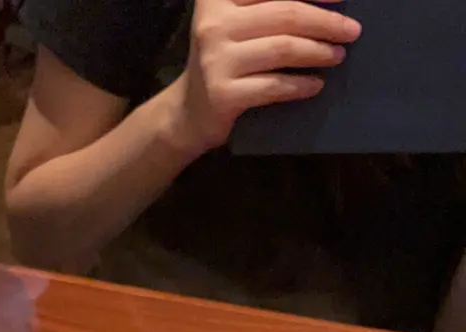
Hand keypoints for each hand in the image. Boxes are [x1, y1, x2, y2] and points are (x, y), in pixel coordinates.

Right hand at [171, 0, 361, 154]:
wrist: (190, 112)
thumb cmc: (223, 61)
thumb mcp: (236, 24)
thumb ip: (267, 8)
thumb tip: (326, 3)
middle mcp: (213, 23)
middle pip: (285, 14)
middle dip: (325, 22)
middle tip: (351, 31)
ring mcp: (216, 59)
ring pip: (283, 48)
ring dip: (318, 52)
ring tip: (337, 56)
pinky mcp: (224, 93)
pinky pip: (274, 86)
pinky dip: (301, 85)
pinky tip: (316, 84)